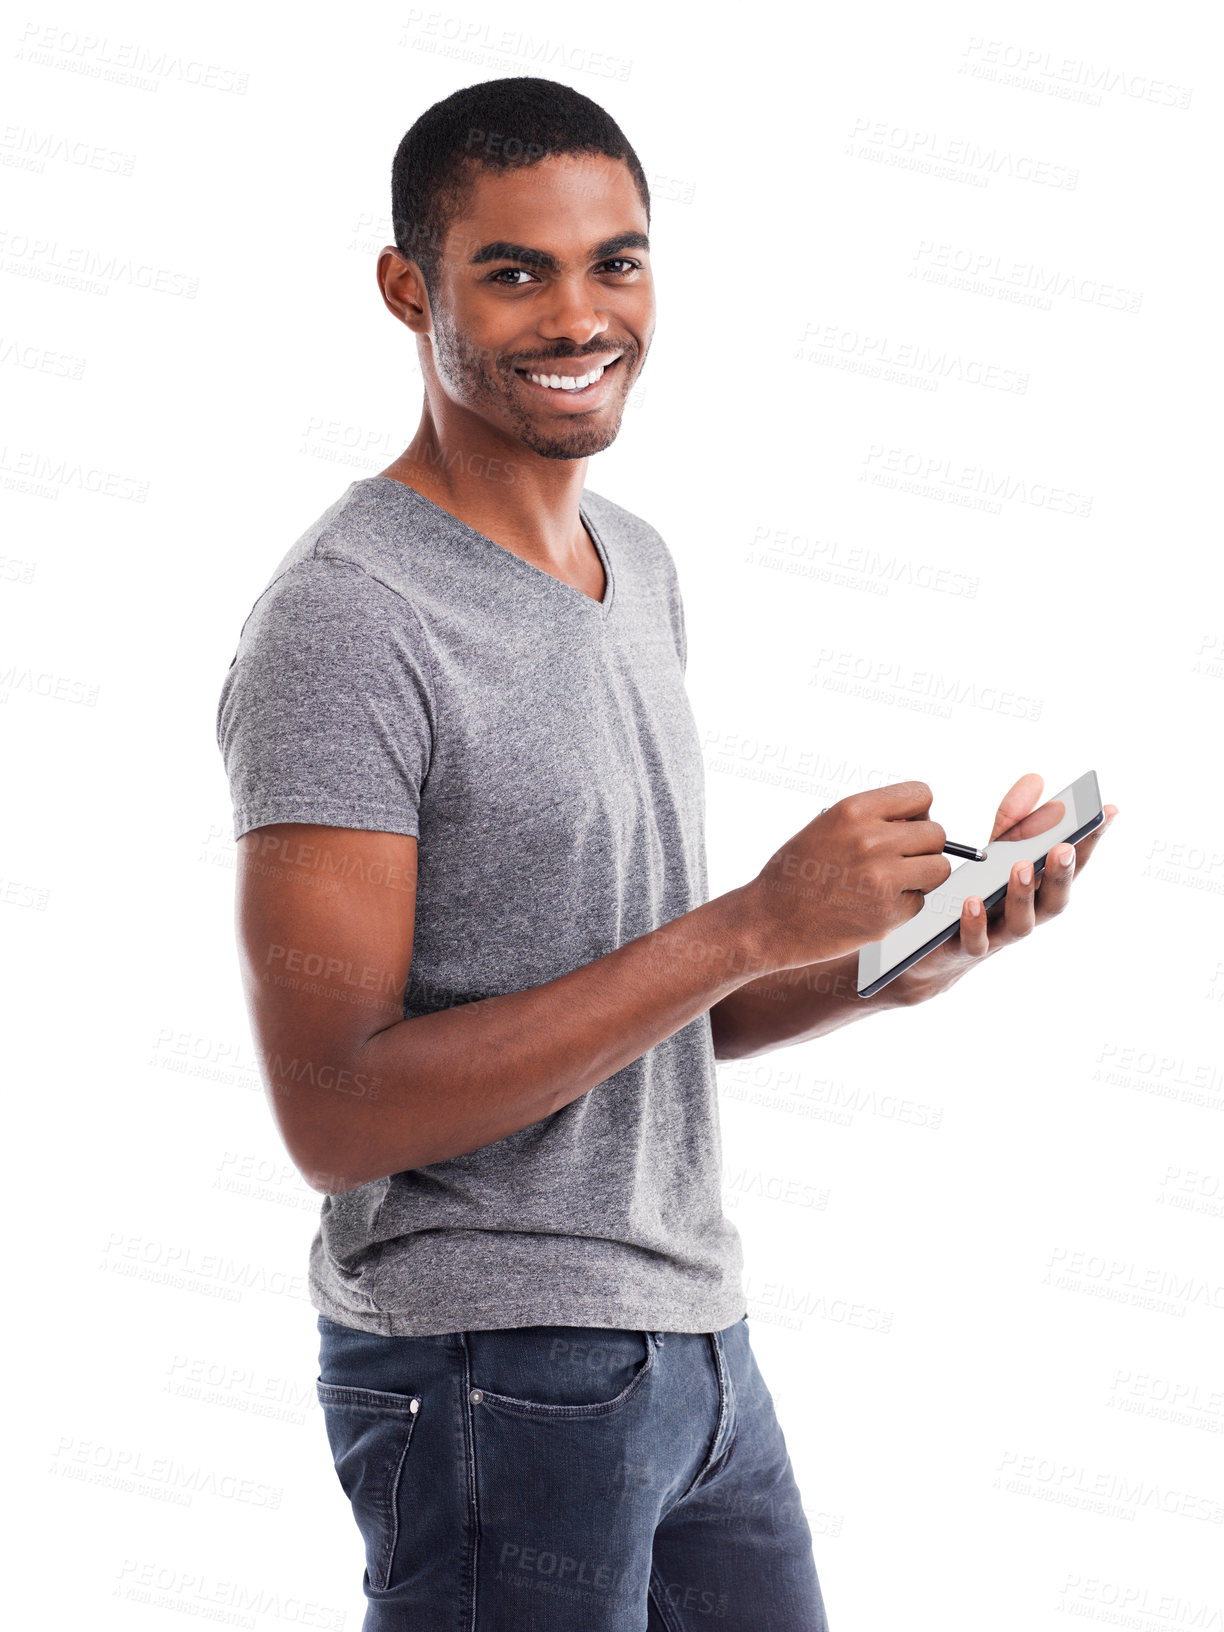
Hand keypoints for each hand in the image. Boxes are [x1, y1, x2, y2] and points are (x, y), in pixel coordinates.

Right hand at [747, 781, 951, 969]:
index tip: (906, 827)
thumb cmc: (797, 872)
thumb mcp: (827, 826)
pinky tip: (874, 904)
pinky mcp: (888, 913)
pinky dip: (904, 904)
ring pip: (939, 868)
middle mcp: (871, 840)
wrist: (770, 920)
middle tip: (899, 859)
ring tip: (892, 881)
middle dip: (923, 847)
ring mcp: (882, 878)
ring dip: (923, 875)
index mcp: (854, 810)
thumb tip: (919, 821)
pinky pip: (921, 901)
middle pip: (937, 833)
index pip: (922, 795)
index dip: (917, 813)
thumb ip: (873, 818)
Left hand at [887, 772, 1117, 1006]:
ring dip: (1024, 895)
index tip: (1108, 811)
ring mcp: (998, 935)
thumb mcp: (991, 855)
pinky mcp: (965, 950)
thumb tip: (1035, 779)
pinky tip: (971, 901)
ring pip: (1022, 923)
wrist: (929, 949)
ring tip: (1020, 867)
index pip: (1071, 865)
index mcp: (1038, 890)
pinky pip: (976, 942)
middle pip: (1055, 900)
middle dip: (1063, 873)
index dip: (1091, 841)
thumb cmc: (971, 895)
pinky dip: (975, 923)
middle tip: (1064, 847)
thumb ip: (1011, 822)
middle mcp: (1026, 914)